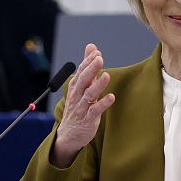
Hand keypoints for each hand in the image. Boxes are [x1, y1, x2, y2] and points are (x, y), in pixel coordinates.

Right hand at [51, 43, 114, 167]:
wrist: (69, 134)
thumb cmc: (78, 106)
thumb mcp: (82, 85)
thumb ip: (87, 66)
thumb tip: (91, 47)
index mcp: (76, 86)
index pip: (81, 71)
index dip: (87, 62)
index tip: (96, 52)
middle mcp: (77, 95)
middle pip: (83, 80)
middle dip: (90, 69)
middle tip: (99, 59)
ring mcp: (82, 107)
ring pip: (88, 95)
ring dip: (97, 85)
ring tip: (106, 75)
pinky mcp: (88, 119)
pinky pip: (95, 110)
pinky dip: (103, 104)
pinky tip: (111, 97)